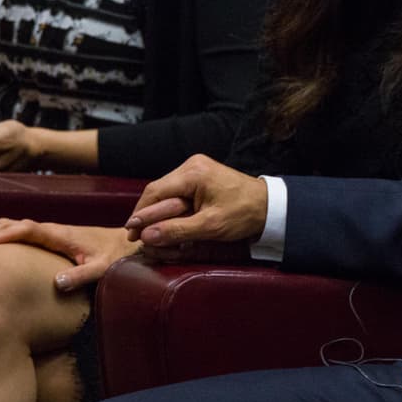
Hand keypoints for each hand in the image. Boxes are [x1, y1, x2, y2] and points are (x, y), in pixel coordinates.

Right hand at [0, 218, 138, 291]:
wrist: (131, 243)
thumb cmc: (118, 256)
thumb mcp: (102, 268)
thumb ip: (82, 275)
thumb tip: (56, 282)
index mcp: (63, 235)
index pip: (30, 229)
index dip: (8, 234)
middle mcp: (58, 231)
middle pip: (22, 225)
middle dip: (0, 231)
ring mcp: (58, 235)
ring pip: (26, 230)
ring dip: (6, 234)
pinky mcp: (60, 240)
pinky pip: (32, 236)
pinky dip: (16, 239)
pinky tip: (7, 252)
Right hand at [124, 154, 267, 247]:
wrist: (269, 206)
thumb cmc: (244, 214)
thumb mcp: (210, 226)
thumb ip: (177, 230)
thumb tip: (147, 236)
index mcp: (193, 172)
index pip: (155, 192)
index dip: (140, 214)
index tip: (131, 234)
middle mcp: (192, 165)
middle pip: (158, 190)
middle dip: (146, 214)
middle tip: (136, 236)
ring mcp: (196, 169)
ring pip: (166, 191)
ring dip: (157, 212)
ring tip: (149, 233)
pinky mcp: (201, 176)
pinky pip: (177, 192)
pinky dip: (169, 208)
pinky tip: (165, 223)